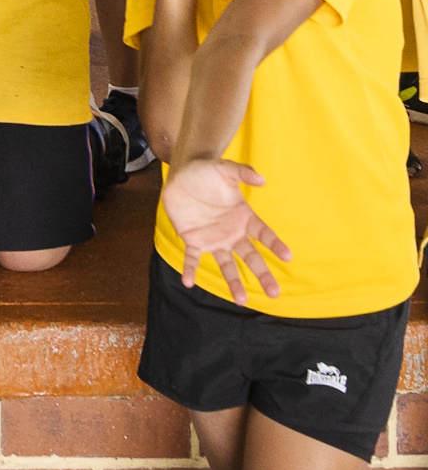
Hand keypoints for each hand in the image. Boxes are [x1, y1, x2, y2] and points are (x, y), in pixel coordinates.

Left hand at [162, 157, 290, 304]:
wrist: (182, 175)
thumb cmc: (207, 171)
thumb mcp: (225, 169)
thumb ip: (243, 174)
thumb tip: (262, 180)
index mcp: (244, 217)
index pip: (264, 234)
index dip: (275, 244)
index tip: (288, 256)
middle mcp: (232, 233)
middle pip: (251, 257)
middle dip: (263, 274)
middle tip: (275, 293)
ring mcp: (213, 239)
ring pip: (226, 264)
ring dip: (233, 282)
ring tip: (240, 301)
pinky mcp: (193, 241)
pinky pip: (192, 259)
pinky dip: (190, 270)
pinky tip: (188, 282)